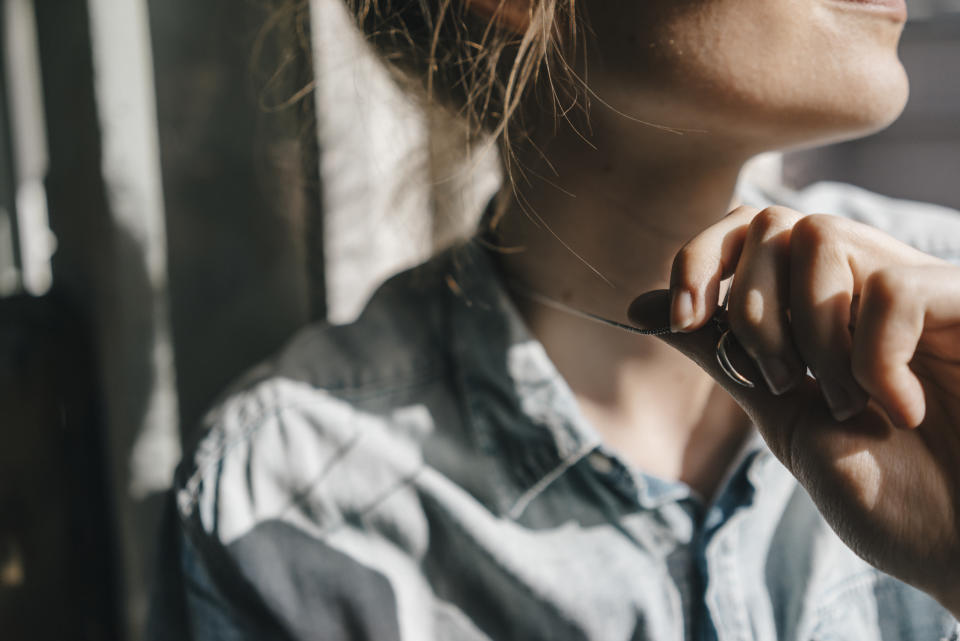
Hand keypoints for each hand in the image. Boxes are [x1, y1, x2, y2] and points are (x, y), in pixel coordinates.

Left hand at [627, 206, 959, 617]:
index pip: (747, 228)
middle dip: (753, 310)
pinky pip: (892, 287)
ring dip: (810, 332)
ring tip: (849, 402)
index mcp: (820, 307)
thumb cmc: (891, 495)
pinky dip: (874, 356)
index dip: (701, 257)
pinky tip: (903, 409)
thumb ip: (723, 355)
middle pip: (772, 223)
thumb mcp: (786, 416)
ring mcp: (920, 290)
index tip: (683, 318)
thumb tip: (641, 306)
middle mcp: (865, 285)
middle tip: (786, 381)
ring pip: (821, 235)